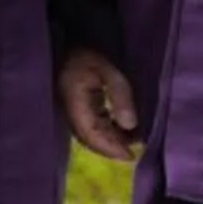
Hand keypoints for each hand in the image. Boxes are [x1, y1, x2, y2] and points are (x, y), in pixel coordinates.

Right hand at [59, 47, 140, 161]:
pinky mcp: (76, 109)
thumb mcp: (109, 71)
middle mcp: (71, 114)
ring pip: (92, 135)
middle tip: (135, 152)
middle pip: (92, 140)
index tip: (131, 156)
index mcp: (76, 106)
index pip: (93, 135)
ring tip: (134, 140)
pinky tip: (123, 130)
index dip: (111, 149)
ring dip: (111, 141)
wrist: (67, 47)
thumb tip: (131, 126)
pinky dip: (107, 132)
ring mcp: (72, 113)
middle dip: (113, 148)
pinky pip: (91, 127)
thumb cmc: (88, 55)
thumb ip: (120, 97)